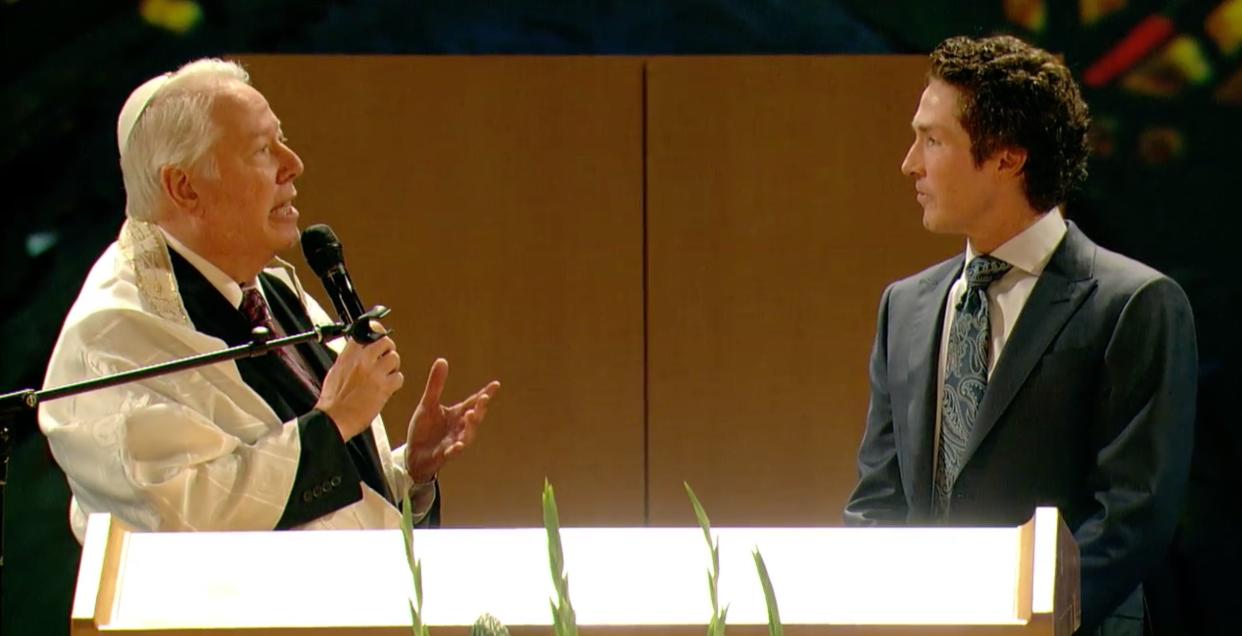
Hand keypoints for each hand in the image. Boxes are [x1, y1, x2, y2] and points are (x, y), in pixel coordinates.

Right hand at [315, 335, 403, 439]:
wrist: (334, 418)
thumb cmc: (333, 400)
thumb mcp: (336, 370)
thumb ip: (349, 358)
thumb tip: (358, 350)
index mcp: (349, 355)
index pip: (367, 332)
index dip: (376, 330)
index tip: (379, 332)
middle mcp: (363, 361)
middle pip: (386, 342)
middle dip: (388, 350)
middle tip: (385, 358)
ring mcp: (374, 373)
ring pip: (395, 358)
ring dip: (392, 367)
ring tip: (385, 375)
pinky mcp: (384, 387)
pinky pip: (399, 377)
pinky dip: (395, 383)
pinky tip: (386, 387)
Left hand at [405, 358, 499, 481]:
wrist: (414, 454)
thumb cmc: (424, 430)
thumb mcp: (428, 404)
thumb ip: (436, 385)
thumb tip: (442, 360)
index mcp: (457, 414)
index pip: (473, 402)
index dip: (485, 393)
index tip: (496, 385)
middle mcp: (460, 427)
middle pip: (475, 417)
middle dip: (481, 408)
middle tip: (484, 397)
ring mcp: (454, 441)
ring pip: (468, 434)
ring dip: (471, 425)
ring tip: (472, 414)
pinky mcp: (445, 454)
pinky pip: (454, 452)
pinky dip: (457, 448)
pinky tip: (459, 444)